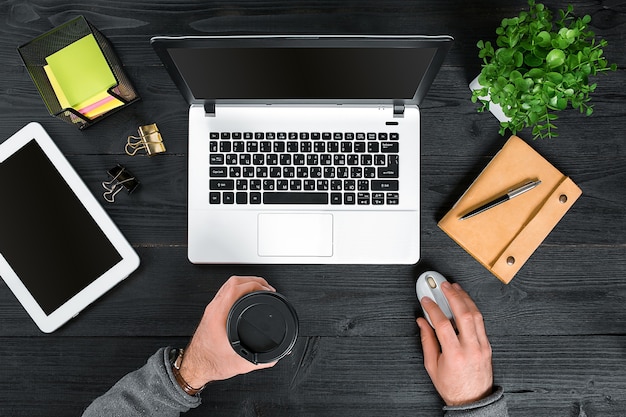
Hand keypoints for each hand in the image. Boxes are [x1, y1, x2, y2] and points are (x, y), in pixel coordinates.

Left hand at [179, 275, 277, 387]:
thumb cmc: (209, 362)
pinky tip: (245, 297)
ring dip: (245, 283)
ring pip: (228, 285)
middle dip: (253, 281)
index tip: (266, 289)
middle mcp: (214, 310)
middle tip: (266, 287)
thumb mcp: (239, 363)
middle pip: (233, 282)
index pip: (236, 288)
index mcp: (219, 316)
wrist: (195, 367)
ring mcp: (211, 310)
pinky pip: (225, 292)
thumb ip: (260, 362)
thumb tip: (274, 358)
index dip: (254, 284)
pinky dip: (238, 290)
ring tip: (258, 289)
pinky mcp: (212, 313)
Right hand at [416, 281, 492, 405]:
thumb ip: (427, 341)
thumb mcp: (432, 366)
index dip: (432, 308)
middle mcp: (471, 348)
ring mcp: (482, 346)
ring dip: (464, 298)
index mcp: (454, 355)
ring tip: (455, 288)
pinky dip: (472, 308)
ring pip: (476, 315)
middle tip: (443, 285)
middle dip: (452, 295)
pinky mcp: (487, 345)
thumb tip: (422, 321)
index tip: (426, 300)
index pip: (442, 324)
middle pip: (463, 314)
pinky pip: (481, 322)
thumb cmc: (452, 386)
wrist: (473, 399)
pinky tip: (465, 301)